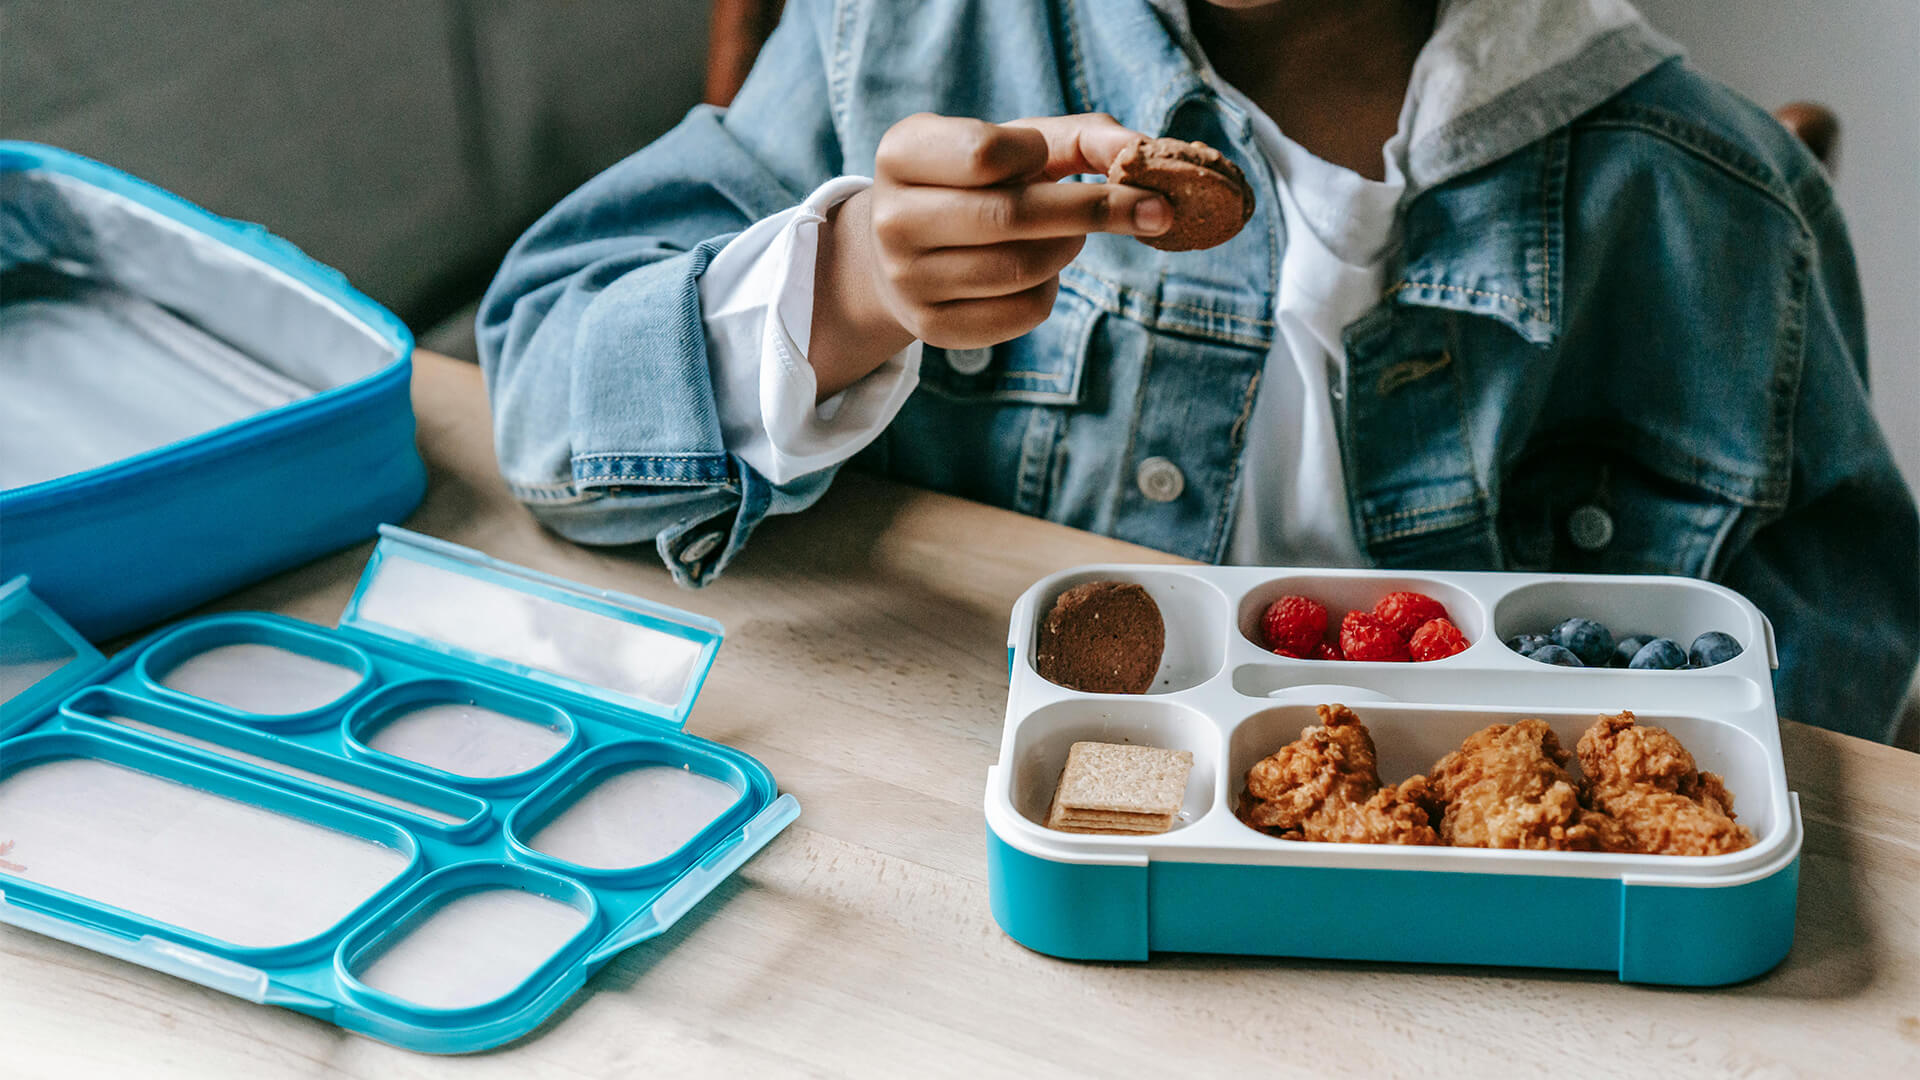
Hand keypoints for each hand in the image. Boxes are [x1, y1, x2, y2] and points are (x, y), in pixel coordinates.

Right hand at [809, 113, 1169, 399]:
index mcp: (901, 154)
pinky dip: (1051, 289)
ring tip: (1072, 235)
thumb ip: (1081, 137)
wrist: (904, 249)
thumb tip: (1139, 150)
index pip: (985, 153)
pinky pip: (1020, 312)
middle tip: (1153, 209)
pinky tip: (1041, 272)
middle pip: (1012, 216)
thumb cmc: (976, 183)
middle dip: (1095, 210)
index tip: (1053, 161)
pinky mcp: (933, 328)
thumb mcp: (1013, 145)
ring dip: (1070, 248)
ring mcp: (907, 280)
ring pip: (1021, 268)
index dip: (1036, 155)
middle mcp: (892, 219)